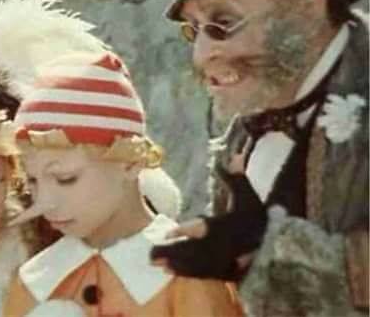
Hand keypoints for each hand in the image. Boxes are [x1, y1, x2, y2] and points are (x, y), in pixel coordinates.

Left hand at [151, 159, 266, 280]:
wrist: (280, 251)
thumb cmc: (260, 222)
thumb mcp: (250, 198)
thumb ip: (237, 179)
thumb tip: (233, 156)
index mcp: (231, 226)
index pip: (207, 228)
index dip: (187, 232)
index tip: (168, 232)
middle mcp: (227, 247)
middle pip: (197, 251)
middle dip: (174, 253)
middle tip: (151, 255)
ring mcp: (227, 263)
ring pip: (199, 266)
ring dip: (176, 265)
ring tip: (155, 264)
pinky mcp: (227, 275)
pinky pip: (204, 275)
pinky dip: (187, 274)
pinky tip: (169, 272)